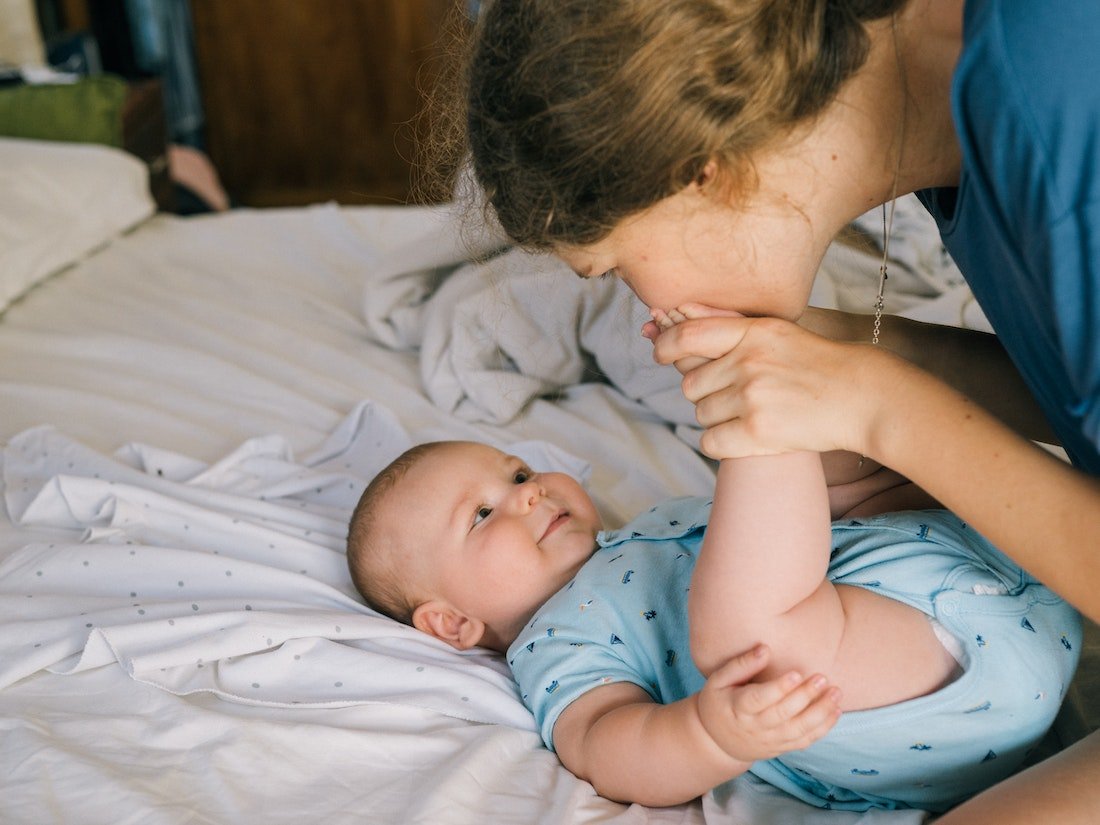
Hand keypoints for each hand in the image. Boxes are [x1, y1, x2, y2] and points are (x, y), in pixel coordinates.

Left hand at [650, 308, 905, 458]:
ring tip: (750, 413)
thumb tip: (677, 313)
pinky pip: (710, 441)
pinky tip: (743, 436)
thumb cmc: (817, 365)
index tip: (658, 352)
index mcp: (753, 332)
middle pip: (691, 384)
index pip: (688, 336)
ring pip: (701, 413)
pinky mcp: (758, 431)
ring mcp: (752, 397)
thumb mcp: (776, 332)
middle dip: (705, 392)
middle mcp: (749, 362)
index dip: (665, 345)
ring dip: (717, 418)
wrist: (861, 398)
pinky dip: (720, 443)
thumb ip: (730, 328)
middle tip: (733, 394)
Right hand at [696, 645, 840, 762]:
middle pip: (783, 713)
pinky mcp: (781, 747)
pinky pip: (805, 741)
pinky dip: (823, 728)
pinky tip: (836, 712)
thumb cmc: (718, 702)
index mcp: (737, 707)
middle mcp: (755, 727)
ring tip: (836, 693)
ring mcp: (769, 740)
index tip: (796, 673)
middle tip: (822, 678)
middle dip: (805, 696)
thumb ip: (741, 664)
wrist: (716, 741)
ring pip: (798, 729)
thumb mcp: (719, 680)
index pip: (760, 699)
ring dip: (820, 713)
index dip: (779, 688)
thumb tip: (765, 649)